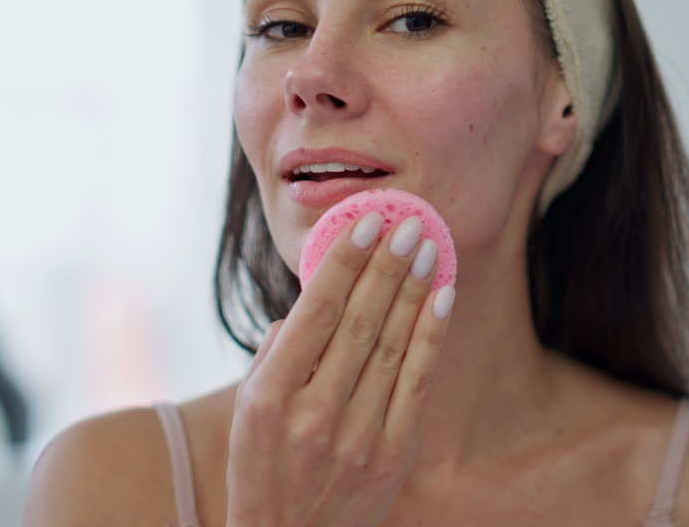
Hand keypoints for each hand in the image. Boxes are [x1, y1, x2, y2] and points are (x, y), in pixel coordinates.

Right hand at [226, 212, 454, 526]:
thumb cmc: (262, 468)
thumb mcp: (247, 411)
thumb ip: (275, 354)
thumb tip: (312, 301)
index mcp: (269, 396)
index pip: (316, 313)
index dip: (344, 263)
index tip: (365, 223)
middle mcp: (313, 414)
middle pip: (360, 322)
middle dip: (386, 265)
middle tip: (407, 221)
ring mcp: (357, 436)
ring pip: (393, 346)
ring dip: (412, 289)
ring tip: (427, 245)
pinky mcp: (393, 454)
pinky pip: (417, 381)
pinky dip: (431, 335)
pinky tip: (441, 296)